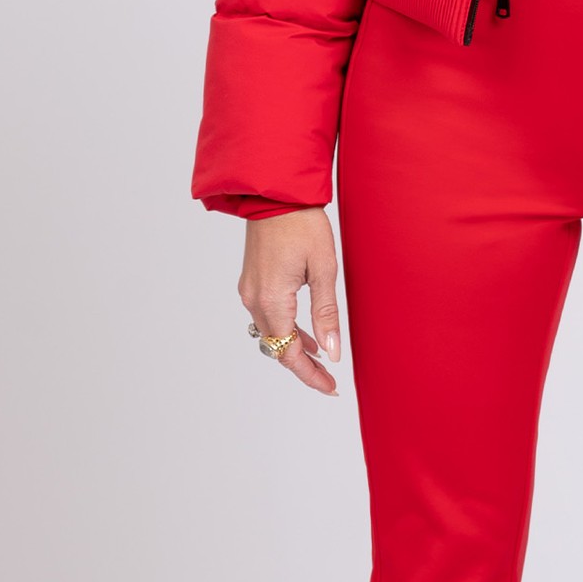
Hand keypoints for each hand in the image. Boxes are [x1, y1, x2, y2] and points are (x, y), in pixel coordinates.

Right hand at [238, 208, 342, 395]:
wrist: (276, 193)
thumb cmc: (302, 225)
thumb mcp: (323, 270)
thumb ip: (326, 314)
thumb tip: (332, 351)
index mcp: (272, 300)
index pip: (289, 353)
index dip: (310, 375)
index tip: (331, 388)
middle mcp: (254, 299)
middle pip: (277, 347)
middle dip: (303, 366)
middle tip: (330, 379)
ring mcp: (249, 290)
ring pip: (272, 332)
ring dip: (294, 346)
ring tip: (322, 357)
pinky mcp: (252, 281)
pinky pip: (267, 316)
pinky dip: (286, 328)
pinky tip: (305, 330)